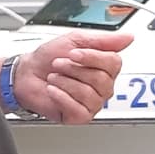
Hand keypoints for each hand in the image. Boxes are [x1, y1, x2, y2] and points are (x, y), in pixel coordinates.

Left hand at [7, 34, 126, 120]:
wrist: (26, 75)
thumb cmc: (48, 59)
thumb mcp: (75, 41)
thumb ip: (104, 40)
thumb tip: (128, 38)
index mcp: (104, 67)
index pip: (113, 63)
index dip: (93, 58)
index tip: (74, 53)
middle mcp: (102, 87)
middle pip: (102, 79)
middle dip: (74, 69)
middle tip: (59, 65)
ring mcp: (92, 103)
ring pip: (89, 94)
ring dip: (65, 82)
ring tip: (54, 78)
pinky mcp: (80, 116)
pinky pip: (79, 108)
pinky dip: (61, 96)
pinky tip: (52, 90)